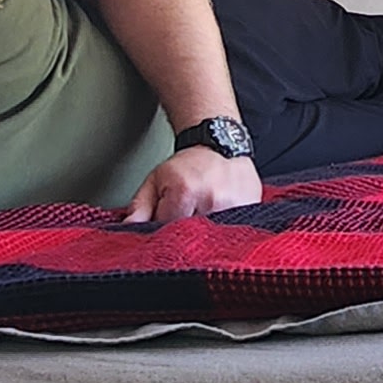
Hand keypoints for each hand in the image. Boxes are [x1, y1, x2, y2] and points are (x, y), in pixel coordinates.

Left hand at [122, 146, 260, 225]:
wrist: (222, 144)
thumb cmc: (189, 164)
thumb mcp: (157, 179)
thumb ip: (140, 206)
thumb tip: (129, 228)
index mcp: (185, 192)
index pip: (166, 230)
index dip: (164, 228)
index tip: (168, 218)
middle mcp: (212, 200)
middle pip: (190, 237)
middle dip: (185, 234)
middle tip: (189, 214)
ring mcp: (236, 207)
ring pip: (213, 238)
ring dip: (207, 233)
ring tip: (206, 213)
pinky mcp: (253, 209)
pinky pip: (236, 231)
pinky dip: (227, 230)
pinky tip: (223, 216)